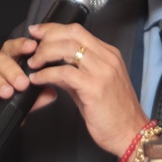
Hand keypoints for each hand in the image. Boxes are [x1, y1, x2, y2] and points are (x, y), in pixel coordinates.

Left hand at [24, 22, 149, 158]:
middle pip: (72, 33)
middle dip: (47, 36)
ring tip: (33, 63)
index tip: (37, 32)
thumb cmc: (114, 113)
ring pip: (67, 49)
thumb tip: (53, 67)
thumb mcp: (94, 86)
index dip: (54, 29)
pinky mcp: (94, 87)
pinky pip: (64, 73)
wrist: (130, 133)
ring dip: (44, 54)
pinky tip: (37, 79)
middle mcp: (107, 58)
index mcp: (109, 54)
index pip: (78, 31)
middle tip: (31, 47)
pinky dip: (46, 74)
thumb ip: (75, 73)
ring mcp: (102, 71)